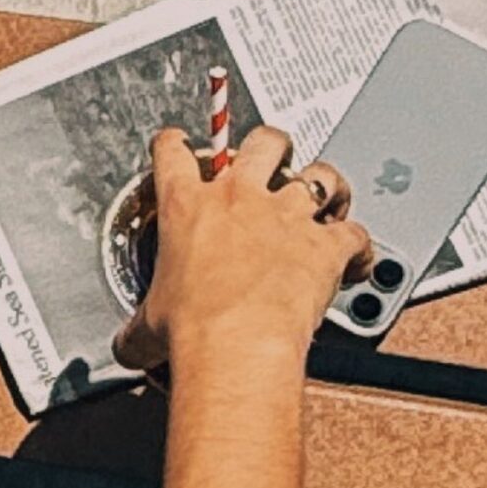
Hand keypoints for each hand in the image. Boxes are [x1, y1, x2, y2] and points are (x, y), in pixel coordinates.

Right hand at [113, 125, 368, 377]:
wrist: (237, 345)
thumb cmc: (193, 328)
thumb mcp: (148, 323)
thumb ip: (137, 328)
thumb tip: (127, 347)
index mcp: (186, 205)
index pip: (174, 151)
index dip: (176, 144)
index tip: (180, 148)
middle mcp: (239, 198)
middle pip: (264, 140)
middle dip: (271, 146)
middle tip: (271, 161)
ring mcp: (286, 217)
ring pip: (320, 175)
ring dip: (325, 185)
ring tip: (327, 199)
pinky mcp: (325, 245)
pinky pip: (355, 233)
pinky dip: (359, 246)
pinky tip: (357, 258)